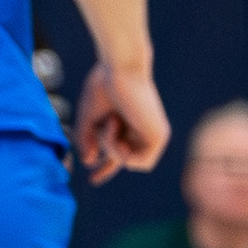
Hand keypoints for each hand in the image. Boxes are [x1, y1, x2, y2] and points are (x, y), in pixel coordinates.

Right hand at [76, 60, 169, 182]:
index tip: (93, 176)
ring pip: (128, 161)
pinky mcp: (159, 137)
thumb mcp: (89, 118)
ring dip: (111, 148)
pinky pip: (136, 162)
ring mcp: (153, 135)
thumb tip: (89, 161)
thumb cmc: (104, 86)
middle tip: (94, 179)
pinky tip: (115, 126)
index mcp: (130, 124)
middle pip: (125, 159)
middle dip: (108, 166)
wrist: (119, 69)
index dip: (106, 166)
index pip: (121, 151)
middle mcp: (144, 131)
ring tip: (108, 122)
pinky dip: (120, 149)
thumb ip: (88, 140)